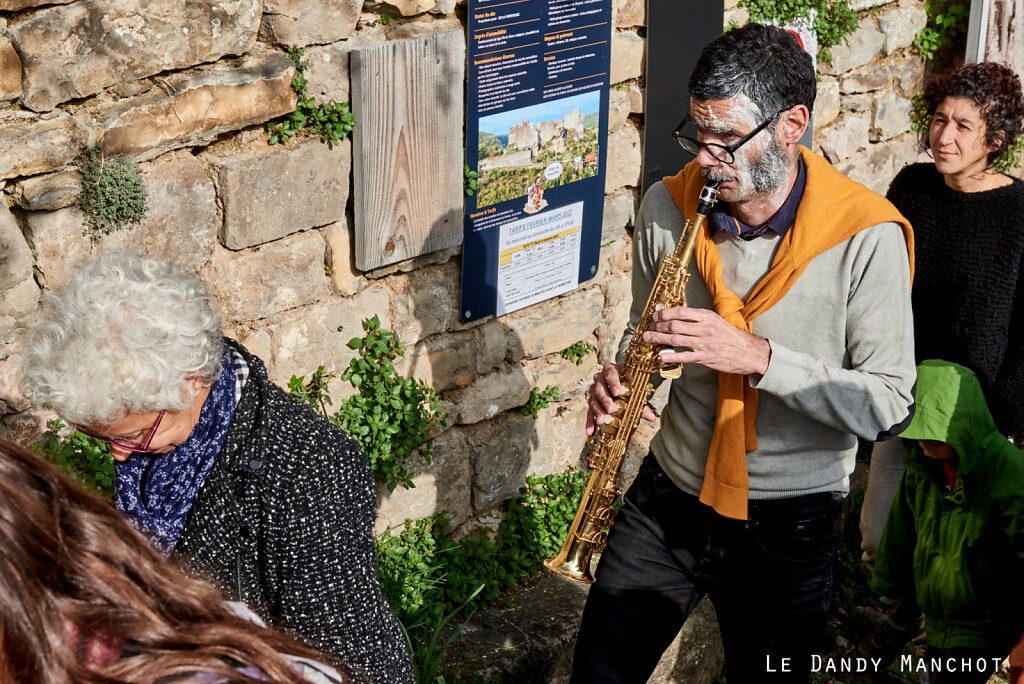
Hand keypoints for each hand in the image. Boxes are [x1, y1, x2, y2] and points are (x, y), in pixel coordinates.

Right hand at [585, 363, 656, 434]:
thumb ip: (642, 404)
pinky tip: (590, 431)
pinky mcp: (592, 403)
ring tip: (601, 421)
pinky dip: (589, 422)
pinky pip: (589, 412)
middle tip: (611, 409)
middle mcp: (600, 380)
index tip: (618, 392)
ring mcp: (595, 391)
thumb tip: (652, 417)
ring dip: (597, 411)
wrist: (622, 387)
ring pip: (593, 400)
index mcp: (611, 371)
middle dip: (605, 399)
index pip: (610, 373)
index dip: (613, 382)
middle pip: (599, 388)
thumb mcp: (636, 392)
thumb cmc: (629, 387)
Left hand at [643, 306, 770, 376]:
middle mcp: (705, 328)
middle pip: (675, 325)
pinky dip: (671, 356)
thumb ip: (699, 319)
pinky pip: (685, 356)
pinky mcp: (706, 357)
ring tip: (649, 339)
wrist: (749, 352)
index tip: (655, 316)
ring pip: (676, 339)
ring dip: (659, 339)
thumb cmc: (731, 336)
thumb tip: (678, 317)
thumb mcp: (716, 321)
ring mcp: (705, 343)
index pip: (681, 311)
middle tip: (649, 329)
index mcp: (707, 316)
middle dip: (658, 327)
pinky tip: (661, 356)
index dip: (665, 313)